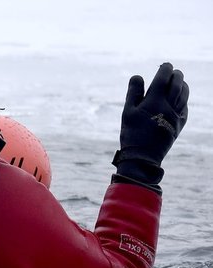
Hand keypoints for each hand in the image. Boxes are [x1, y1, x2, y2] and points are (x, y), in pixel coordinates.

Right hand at [113, 63, 188, 187]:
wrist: (143, 156)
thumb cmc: (132, 133)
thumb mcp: (128, 112)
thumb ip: (133, 93)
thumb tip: (138, 76)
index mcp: (154, 101)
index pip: (163, 78)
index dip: (165, 69)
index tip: (165, 66)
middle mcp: (168, 106)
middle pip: (177, 83)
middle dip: (176, 75)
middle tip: (172, 72)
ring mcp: (176, 115)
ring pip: (184, 94)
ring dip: (182, 85)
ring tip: (178, 81)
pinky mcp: (180, 124)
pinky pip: (185, 106)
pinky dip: (183, 98)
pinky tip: (179, 97)